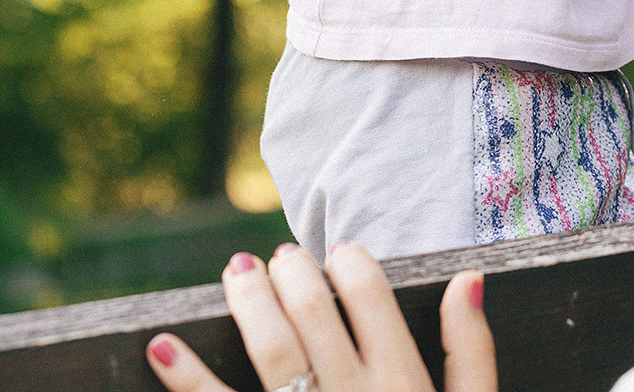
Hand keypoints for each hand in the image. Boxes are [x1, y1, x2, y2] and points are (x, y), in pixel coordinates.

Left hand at [146, 243, 495, 391]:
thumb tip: (468, 279)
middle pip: (312, 311)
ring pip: (269, 345)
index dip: (351, 264)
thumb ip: (471, 352)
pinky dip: (184, 375)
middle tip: (279, 258)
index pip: (370, 297)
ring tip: (237, 272)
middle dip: (292, 273)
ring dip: (248, 300)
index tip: (339, 254)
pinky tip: (162, 345)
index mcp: (401, 384)